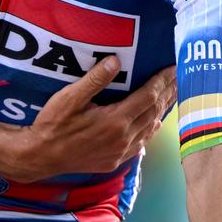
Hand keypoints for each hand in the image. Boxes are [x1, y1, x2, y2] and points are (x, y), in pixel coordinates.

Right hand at [9, 60, 175, 181]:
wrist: (41, 156)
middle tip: (180, 77)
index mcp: (115, 120)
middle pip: (154, 111)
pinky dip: (151, 129)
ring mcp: (121, 151)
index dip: (163, 80)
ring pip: (150, 128)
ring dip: (163, 110)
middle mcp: (123, 137)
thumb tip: (116, 60)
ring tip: (171, 95)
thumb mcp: (70, 97)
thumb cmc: (52, 124)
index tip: (173, 67)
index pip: (149, 96)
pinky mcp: (115, 160)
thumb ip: (95, 80)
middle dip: (168, 92)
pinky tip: (154, 122)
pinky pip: (141, 143)